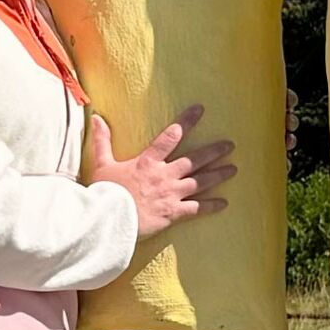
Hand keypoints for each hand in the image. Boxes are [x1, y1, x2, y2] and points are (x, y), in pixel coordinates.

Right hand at [89, 104, 236, 238]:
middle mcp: (164, 175)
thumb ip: (102, 140)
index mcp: (148, 161)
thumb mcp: (101, 164)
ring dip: (218, 174)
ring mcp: (171, 194)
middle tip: (229, 145)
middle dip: (214, 151)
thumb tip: (96, 117)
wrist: (110, 220)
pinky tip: (224, 203)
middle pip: (194, 159)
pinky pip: (197, 209)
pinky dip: (211, 206)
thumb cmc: (105, 192)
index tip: (200, 109)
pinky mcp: (174, 213)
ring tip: (233, 169)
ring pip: (201, 182)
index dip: (187, 121)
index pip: (170, 136)